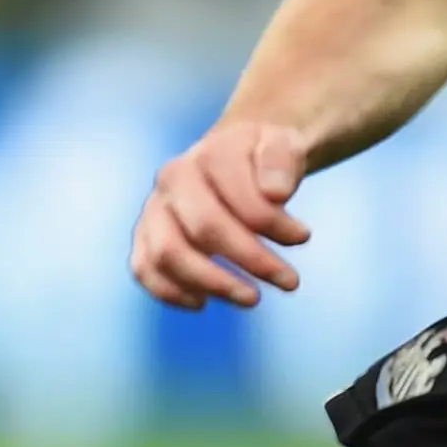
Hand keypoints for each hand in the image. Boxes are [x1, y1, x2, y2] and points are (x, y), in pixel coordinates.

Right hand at [129, 120, 313, 310]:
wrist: (231, 154)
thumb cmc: (260, 158)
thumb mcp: (283, 144)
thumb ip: (282, 160)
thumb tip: (275, 192)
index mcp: (208, 154)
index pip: (240, 198)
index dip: (274, 224)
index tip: (302, 236)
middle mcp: (172, 180)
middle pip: (204, 229)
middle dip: (251, 260)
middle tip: (289, 281)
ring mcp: (154, 209)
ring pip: (168, 253)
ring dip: (212, 283)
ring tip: (250, 298)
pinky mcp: (145, 235)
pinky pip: (144, 268)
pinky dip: (169, 291)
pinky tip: (203, 301)